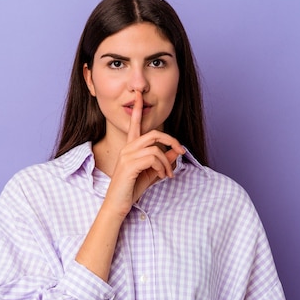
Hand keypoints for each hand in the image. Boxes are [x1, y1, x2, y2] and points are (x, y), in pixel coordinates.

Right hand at [104, 90, 184, 216]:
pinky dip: (163, 167)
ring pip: (155, 148)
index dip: (137, 109)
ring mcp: (127, 156)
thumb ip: (164, 161)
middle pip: (153, 133)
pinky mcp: (129, 165)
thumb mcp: (153, 173)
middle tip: (181, 151)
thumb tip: (177, 151)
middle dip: (171, 140)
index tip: (139, 95)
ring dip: (167, 161)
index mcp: (131, 147)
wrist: (117, 204)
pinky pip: (153, 158)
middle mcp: (127, 148)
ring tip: (168, 174)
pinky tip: (163, 176)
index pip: (134, 124)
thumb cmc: (132, 188)